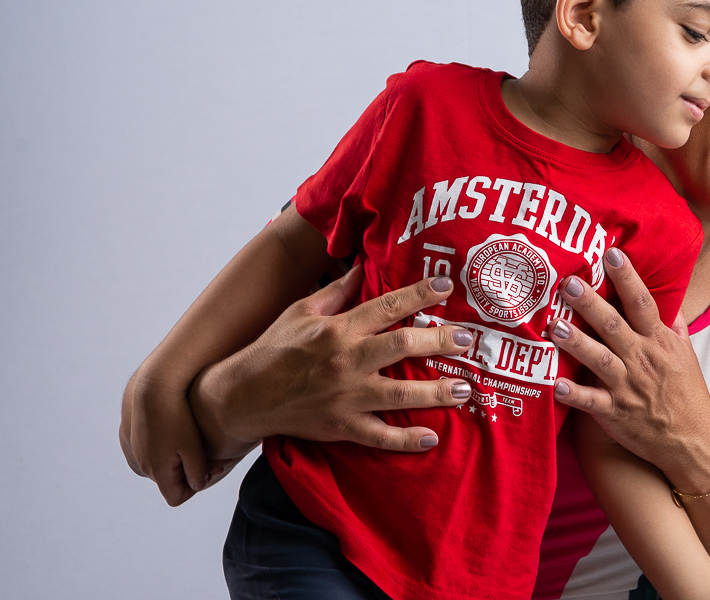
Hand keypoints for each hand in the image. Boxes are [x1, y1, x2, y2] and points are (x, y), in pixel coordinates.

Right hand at [120, 368, 231, 505]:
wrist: (154, 387)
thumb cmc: (178, 416)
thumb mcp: (194, 447)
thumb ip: (198, 472)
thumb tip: (198, 486)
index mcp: (155, 471)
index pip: (177, 497)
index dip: (195, 487)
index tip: (209, 469)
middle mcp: (140, 466)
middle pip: (169, 481)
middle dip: (188, 471)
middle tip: (209, 454)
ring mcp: (132, 452)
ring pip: (160, 466)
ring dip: (176, 459)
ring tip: (194, 441)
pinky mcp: (129, 439)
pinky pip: (150, 451)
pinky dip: (164, 447)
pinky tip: (178, 431)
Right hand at [190, 265, 476, 458]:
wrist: (243, 396)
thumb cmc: (273, 348)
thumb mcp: (301, 311)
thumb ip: (337, 292)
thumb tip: (363, 269)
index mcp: (337, 329)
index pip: (386, 306)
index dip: (419, 294)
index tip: (446, 285)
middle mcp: (346, 361)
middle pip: (401, 347)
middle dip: (439, 342)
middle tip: (466, 339)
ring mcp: (345, 397)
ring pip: (399, 394)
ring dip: (435, 392)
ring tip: (463, 389)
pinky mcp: (340, 427)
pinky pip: (379, 437)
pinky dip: (405, 440)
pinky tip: (431, 439)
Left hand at [548, 249, 709, 484]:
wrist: (694, 442)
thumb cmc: (687, 395)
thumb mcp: (686, 355)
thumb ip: (674, 326)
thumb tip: (667, 300)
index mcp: (659, 342)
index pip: (643, 303)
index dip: (628, 278)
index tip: (612, 254)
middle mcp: (643, 360)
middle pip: (614, 325)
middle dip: (591, 304)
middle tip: (570, 284)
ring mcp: (628, 387)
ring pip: (599, 360)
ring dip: (577, 343)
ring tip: (555, 326)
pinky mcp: (616, 413)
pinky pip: (591, 403)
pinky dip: (574, 395)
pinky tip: (555, 385)